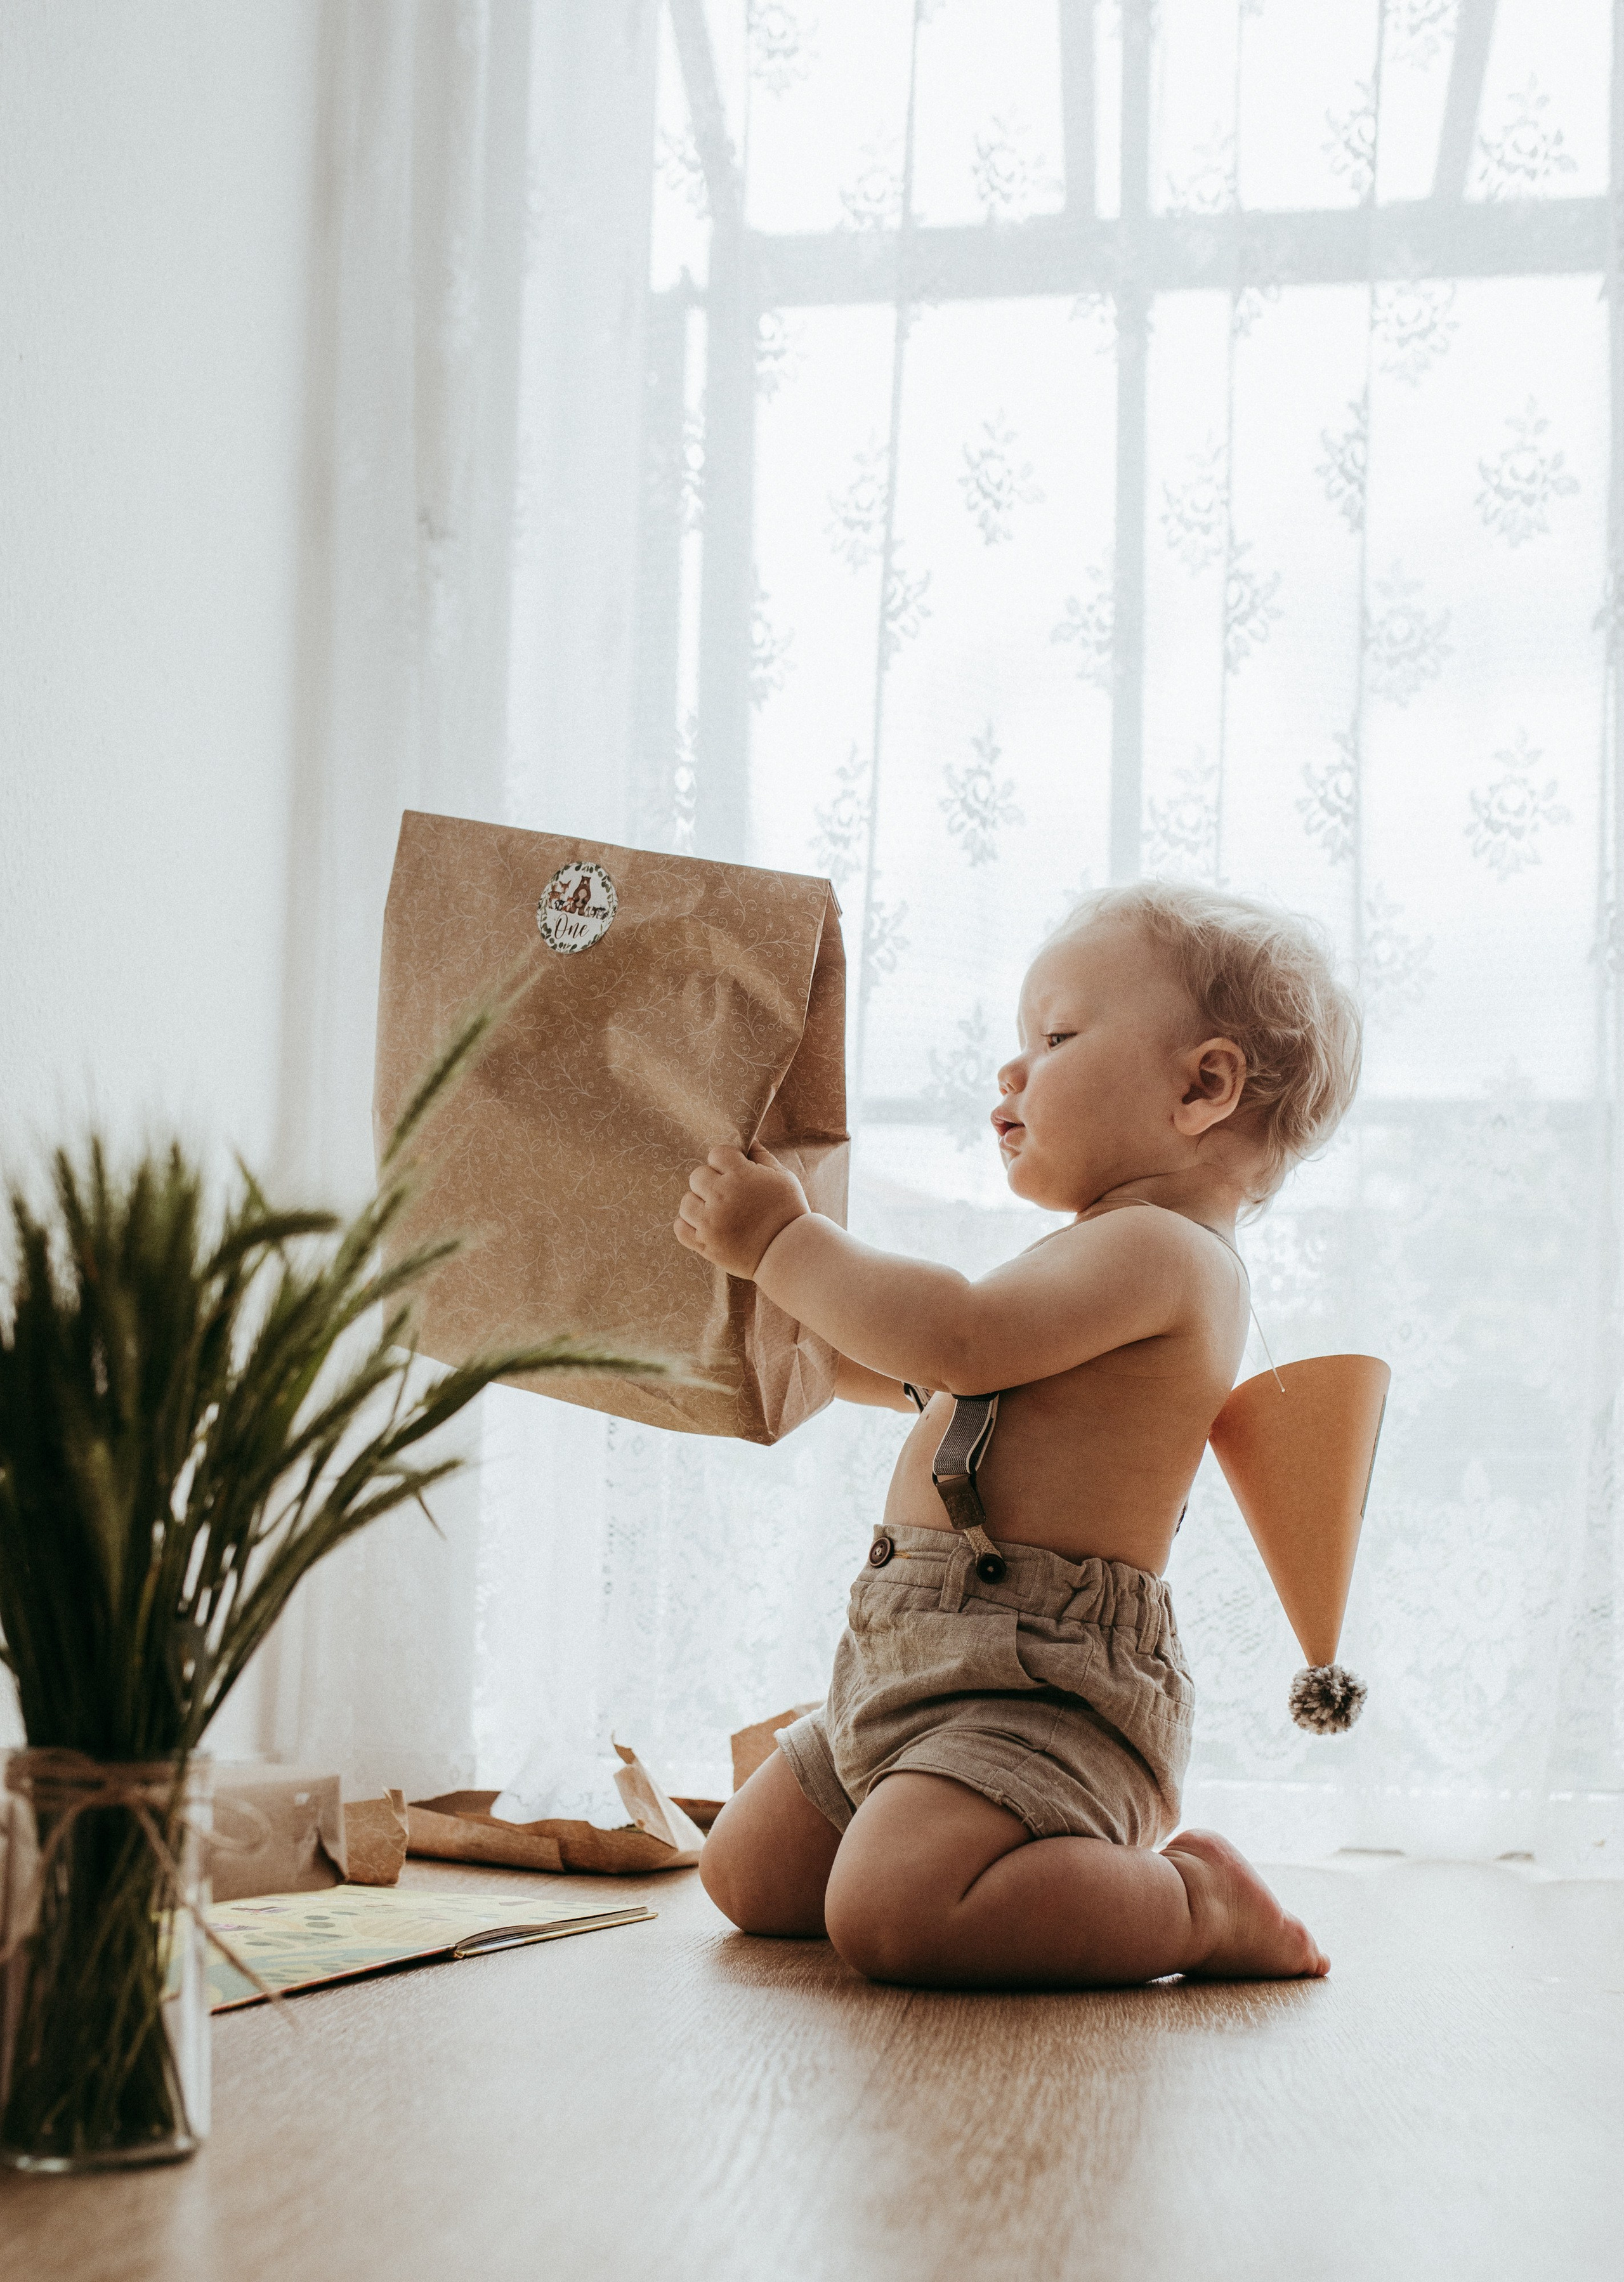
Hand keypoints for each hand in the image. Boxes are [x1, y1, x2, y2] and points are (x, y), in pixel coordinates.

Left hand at [674, 1145, 809, 1277]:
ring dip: (700, 1204)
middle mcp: (721, 1196)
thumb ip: (762, 1156)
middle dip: (712, 1181)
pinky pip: (680, 1228)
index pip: (716, 1153)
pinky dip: (689, 1225)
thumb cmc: (789, 1211)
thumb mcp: (783, 1177)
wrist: (789, 1252)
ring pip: (686, 1201)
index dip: (727, 1161)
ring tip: (718, 1212)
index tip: (736, 1172)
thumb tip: (747, 1141)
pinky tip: (706, 1225)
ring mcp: (710, 1222)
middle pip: (697, 1175)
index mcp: (741, 1176)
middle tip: (729, 1194)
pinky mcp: (704, 1244)